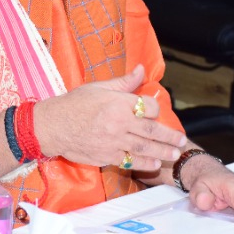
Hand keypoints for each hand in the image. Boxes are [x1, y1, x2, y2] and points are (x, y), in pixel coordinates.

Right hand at [34, 65, 186, 170]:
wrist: (51, 126)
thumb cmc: (74, 104)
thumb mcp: (99, 88)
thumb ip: (124, 82)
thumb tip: (141, 69)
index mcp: (118, 104)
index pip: (148, 107)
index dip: (154, 109)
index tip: (155, 112)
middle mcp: (118, 123)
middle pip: (151, 130)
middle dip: (169, 137)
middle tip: (182, 141)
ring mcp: (113, 142)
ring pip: (144, 148)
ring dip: (162, 152)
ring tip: (174, 155)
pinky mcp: (106, 156)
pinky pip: (129, 161)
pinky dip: (143, 164)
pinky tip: (154, 164)